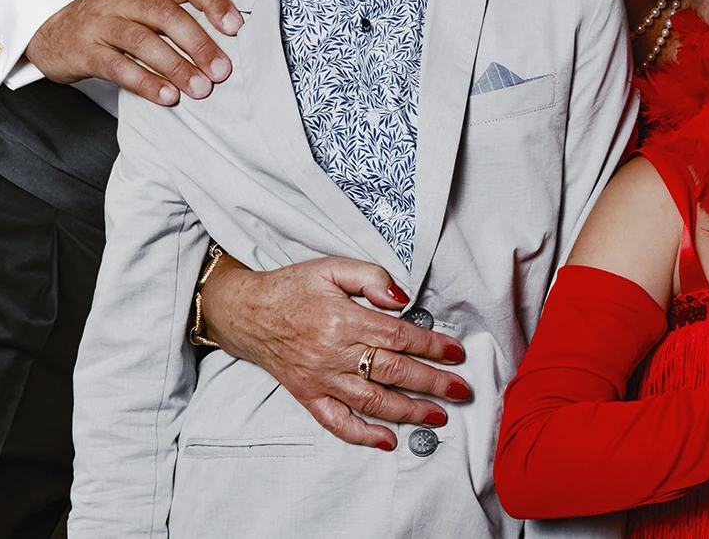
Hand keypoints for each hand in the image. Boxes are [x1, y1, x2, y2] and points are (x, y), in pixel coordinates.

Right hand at [25, 0, 241, 103]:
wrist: (53, 31)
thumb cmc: (114, 22)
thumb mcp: (145, 9)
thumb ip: (180, 19)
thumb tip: (226, 48)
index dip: (213, 1)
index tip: (235, 27)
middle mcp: (127, 0)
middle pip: (166, 15)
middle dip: (198, 43)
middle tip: (221, 71)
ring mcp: (103, 24)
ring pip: (143, 40)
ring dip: (175, 66)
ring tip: (200, 89)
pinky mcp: (86, 51)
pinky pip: (117, 66)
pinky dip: (145, 82)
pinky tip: (166, 96)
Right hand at [200, 254, 470, 450]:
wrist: (247, 312)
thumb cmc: (292, 288)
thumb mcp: (331, 267)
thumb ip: (370, 277)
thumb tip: (402, 298)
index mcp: (344, 320)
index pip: (399, 337)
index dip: (431, 346)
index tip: (456, 352)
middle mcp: (334, 354)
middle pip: (393, 372)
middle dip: (432, 383)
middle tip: (461, 390)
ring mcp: (321, 379)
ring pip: (372, 402)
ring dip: (409, 411)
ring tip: (438, 416)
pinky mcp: (308, 396)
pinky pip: (337, 422)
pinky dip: (363, 435)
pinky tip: (388, 440)